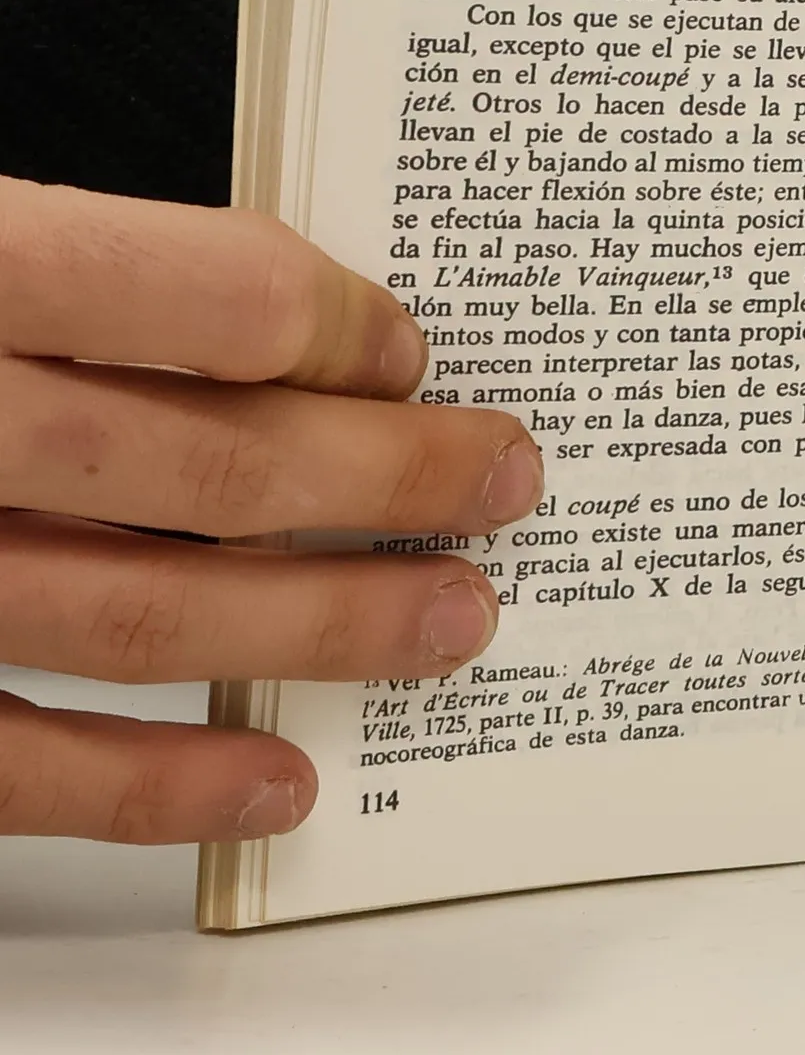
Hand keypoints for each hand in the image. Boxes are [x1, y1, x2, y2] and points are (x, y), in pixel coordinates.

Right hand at [0, 178, 542, 843]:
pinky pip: (27, 765)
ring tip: (458, 624)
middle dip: (395, 481)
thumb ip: (76, 267)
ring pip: (146, 616)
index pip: (223, 298)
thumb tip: (269, 318)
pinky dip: (160, 787)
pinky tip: (283, 783)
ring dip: (325, 626)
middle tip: (507, 483)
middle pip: (220, 464)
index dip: (343, 329)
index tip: (407, 355)